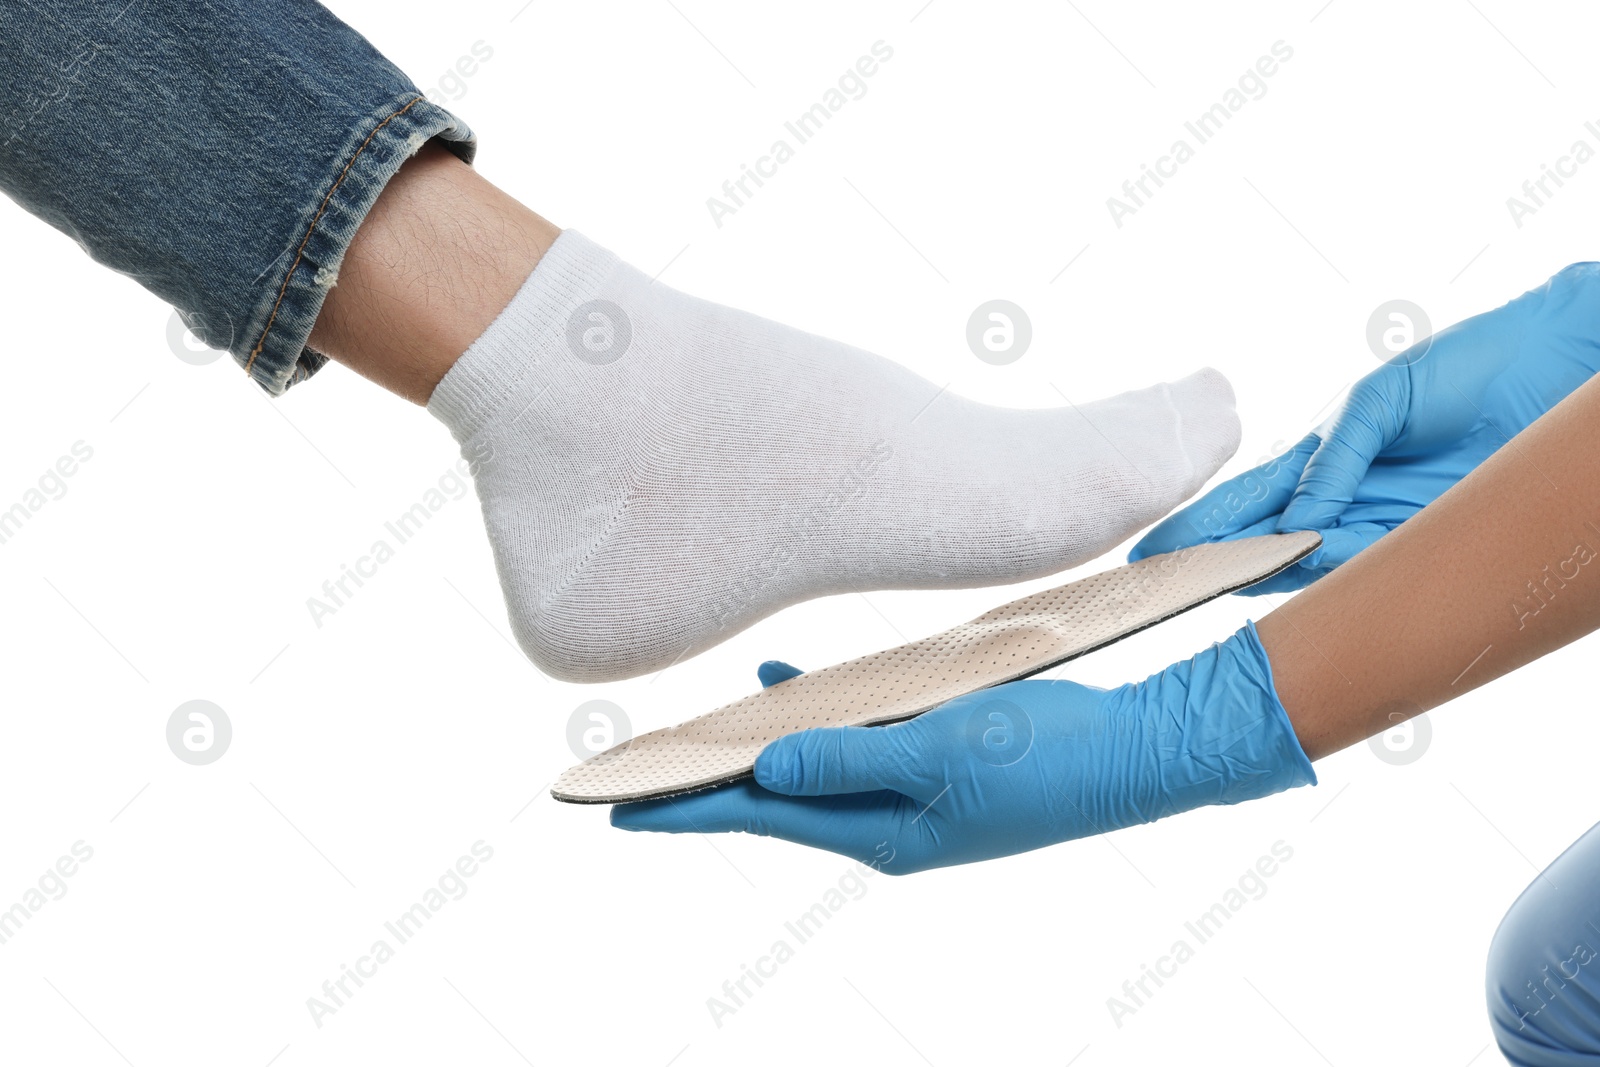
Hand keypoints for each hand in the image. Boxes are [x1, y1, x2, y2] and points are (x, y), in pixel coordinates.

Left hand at [610, 627, 1315, 873]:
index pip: (758, 818)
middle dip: (705, 785)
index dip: (687, 811)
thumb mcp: (938, 757)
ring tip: (691, 733)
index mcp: (882, 834)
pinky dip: (814, 715)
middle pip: (772, 799)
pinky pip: (852, 739)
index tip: (618, 810)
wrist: (1129, 753)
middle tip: (636, 771)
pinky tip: (782, 685)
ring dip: (753, 748)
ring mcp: (909, 791)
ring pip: (808, 768)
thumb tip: (764, 772)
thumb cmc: (1043, 759)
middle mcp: (886, 821)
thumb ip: (847, 762)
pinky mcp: (932, 757)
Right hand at [1131, 263, 1599, 592]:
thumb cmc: (1465, 368)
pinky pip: (1367, 564)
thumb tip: (1299, 521)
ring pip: (1308, 562)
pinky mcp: (1423, 537)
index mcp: (1317, 456)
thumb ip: (1336, 457)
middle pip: (1261, 540)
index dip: (1195, 526)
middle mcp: (1338, 498)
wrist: (1546, 372)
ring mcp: (1377, 521)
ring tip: (1216, 584)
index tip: (1146, 553)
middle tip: (1165, 586)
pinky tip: (1299, 571)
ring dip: (1265, 574)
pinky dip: (1333, 572)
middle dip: (1213, 563)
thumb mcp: (1383, 400)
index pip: (1242, 500)